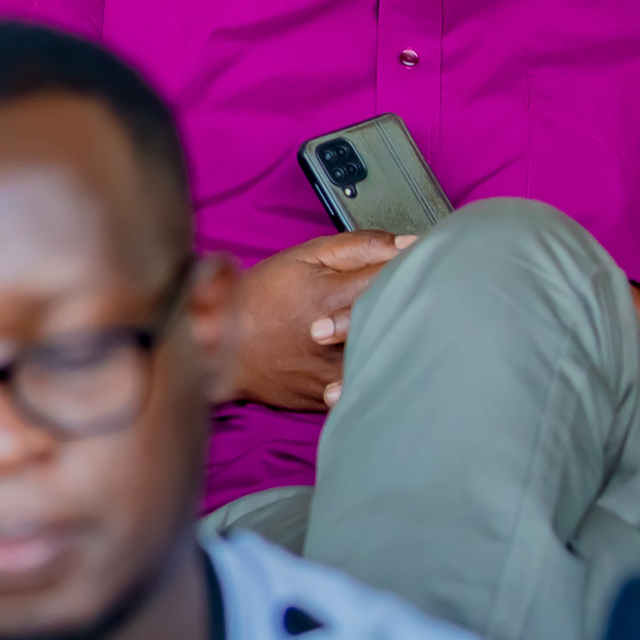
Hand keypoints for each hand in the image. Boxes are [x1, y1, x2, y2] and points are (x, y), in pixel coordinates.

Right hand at [233, 231, 415, 412]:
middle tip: (414, 301)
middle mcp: (334, 338)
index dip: (414, 271)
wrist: (219, 341)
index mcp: (330, 296)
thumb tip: (407, 244)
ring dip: (396, 344)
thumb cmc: (262, 296)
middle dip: (408, 310)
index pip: (394, 280)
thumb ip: (358, 247)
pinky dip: (377, 373)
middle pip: (396, 325)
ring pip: (386, 360)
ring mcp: (331, 372)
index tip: (420, 266)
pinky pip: (367, 386)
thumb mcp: (304, 257)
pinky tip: (375, 360)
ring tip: (398, 332)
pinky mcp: (327, 395)